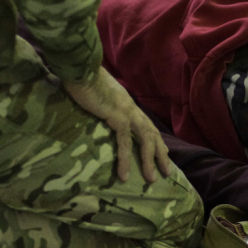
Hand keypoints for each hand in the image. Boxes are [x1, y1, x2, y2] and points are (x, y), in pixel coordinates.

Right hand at [63, 66, 171, 183]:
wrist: (80, 68)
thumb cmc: (82, 79)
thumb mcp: (96, 93)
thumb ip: (102, 102)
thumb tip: (97, 106)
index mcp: (127, 103)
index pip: (146, 124)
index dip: (156, 139)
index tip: (164, 153)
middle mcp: (131, 108)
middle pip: (152, 133)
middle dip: (161, 154)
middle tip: (167, 172)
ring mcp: (126, 112)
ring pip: (145, 140)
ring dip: (149, 161)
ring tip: (152, 180)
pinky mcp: (117, 117)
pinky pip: (124, 143)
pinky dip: (126, 160)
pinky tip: (125, 175)